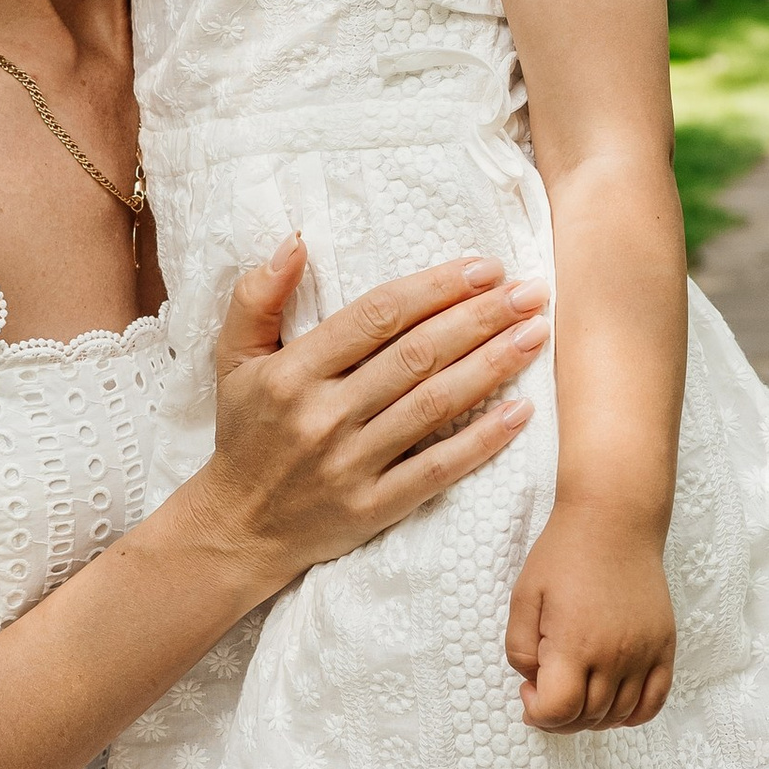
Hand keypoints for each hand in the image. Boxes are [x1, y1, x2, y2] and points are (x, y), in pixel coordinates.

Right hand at [185, 238, 545, 594]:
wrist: (239, 527)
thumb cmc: (246, 432)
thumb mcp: (232, 359)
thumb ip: (256, 296)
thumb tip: (295, 240)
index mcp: (293, 372)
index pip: (377, 316)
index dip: (436, 288)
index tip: (484, 267)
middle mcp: (323, 415)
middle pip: (416, 355)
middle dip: (480, 318)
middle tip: (530, 291)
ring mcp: (350, 464)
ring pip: (433, 405)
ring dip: (492, 366)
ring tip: (536, 335)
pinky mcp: (373, 507)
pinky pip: (437, 470)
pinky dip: (481, 441)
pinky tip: (521, 412)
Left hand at [506, 499, 676, 730]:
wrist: (614, 521)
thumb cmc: (564, 554)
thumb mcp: (523, 598)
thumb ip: (520, 648)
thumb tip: (535, 681)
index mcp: (574, 643)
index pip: (558, 710)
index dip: (537, 713)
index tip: (529, 691)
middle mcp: (614, 655)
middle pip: (587, 717)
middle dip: (559, 717)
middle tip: (546, 691)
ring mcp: (644, 653)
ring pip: (618, 715)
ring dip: (591, 717)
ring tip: (575, 692)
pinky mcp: (664, 647)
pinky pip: (654, 702)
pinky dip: (632, 715)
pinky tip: (611, 704)